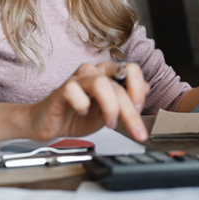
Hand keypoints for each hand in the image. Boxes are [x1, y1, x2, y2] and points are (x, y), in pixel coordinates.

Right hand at [26, 62, 149, 142]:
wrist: (50, 124)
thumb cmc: (77, 116)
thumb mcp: (110, 112)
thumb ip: (127, 100)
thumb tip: (148, 88)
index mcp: (107, 75)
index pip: (131, 69)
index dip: (139, 88)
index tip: (140, 109)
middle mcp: (94, 72)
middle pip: (118, 83)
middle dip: (130, 111)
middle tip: (135, 131)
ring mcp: (77, 79)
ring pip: (101, 83)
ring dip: (110, 107)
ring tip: (109, 123)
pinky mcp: (61, 90)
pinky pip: (74, 91)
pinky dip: (82, 104)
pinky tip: (82, 113)